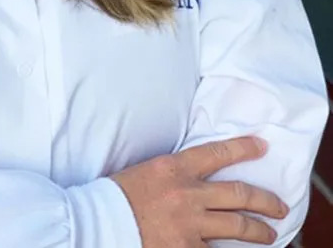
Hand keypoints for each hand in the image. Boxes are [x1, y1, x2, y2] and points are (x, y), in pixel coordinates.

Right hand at [110, 136, 287, 246]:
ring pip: (237, 226)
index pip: (217, 153)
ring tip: (269, 233)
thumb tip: (198, 175)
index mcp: (174, 167)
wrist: (100, 222)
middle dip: (264, 200)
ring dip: (258, 231)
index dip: (243, 148)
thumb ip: (175, 172)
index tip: (261, 146)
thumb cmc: (119, 195)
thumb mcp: (148, 171)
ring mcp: (188, 224)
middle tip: (279, 206)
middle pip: (238, 194)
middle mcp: (186, 193)